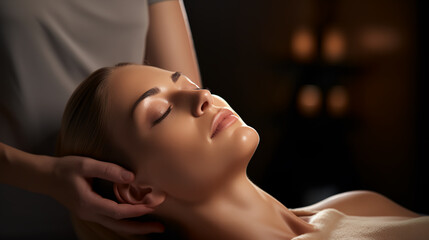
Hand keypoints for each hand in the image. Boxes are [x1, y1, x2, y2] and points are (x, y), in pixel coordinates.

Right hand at [49, 156, 163, 233]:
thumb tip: (131, 177)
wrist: (45, 177)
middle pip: (119, 226)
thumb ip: (109, 170)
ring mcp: (90, 215)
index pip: (118, 211)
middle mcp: (90, 213)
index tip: (153, 206)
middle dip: (141, 228)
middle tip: (160, 228)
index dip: (136, 210)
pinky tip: (136, 219)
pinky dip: (125, 222)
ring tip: (153, 227)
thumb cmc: (65, 169)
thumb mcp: (86, 165)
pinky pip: (111, 221)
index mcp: (89, 203)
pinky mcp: (90, 212)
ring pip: (116, 226)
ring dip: (135, 227)